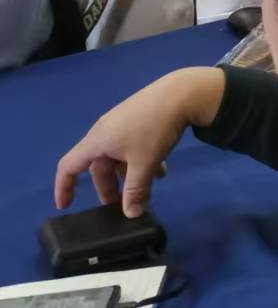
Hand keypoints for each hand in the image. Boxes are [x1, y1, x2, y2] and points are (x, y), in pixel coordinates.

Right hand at [55, 68, 224, 216]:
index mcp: (97, 141)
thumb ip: (136, 190)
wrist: (183, 92)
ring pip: (119, 157)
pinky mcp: (139, 119)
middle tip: (121, 206)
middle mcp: (105, 131)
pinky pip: (133, 146)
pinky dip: (142, 162)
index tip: (65, 206)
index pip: (68, 166)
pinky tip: (161, 171)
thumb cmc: (154, 129)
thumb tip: (131, 214)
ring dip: (130, 176)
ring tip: (148, 191)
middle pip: (99, 166)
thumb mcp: (144, 163)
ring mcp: (122, 123)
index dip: (64, 187)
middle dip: (109, 187)